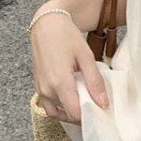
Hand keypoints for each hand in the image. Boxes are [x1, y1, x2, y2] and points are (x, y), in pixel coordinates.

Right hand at [31, 7, 109, 125]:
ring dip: (70, 112)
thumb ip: (95, 82)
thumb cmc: (67, 36)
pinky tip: (71, 98)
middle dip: (82, 114)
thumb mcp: (86, 57)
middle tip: (94, 105)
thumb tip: (103, 104)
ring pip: (57, 113)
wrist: (47, 24)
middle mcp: (47, 89)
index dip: (89, 116)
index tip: (100, 110)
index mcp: (60, 82)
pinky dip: (60, 107)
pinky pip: (49, 106)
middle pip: (66, 115)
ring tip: (83, 102)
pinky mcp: (37, 86)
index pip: (75, 113)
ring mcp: (40, 89)